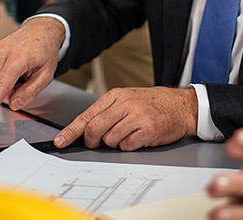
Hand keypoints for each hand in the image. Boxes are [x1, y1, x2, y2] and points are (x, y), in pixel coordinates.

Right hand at [0, 16, 64, 119]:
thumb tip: (14, 104)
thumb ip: (30, 92)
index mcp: (18, 58)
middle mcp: (1, 52)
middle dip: (7, 93)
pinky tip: (5, 73)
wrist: (39, 31)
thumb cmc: (43, 52)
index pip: (2, 85)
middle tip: (22, 82)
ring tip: (15, 76)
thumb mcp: (46, 75)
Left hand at [53, 87, 198, 150]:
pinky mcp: (147, 129)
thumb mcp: (128, 100)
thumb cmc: (153, 104)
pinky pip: (127, 146)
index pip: (87, 115)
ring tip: (128, 134)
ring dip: (115, 143)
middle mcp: (125, 104)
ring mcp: (137, 116)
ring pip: (110, 140)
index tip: (61, 141)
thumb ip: (107, 113)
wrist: (182, 106)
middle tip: (99, 143)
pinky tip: (138, 137)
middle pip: (95, 129)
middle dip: (93, 141)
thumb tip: (85, 131)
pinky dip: (129, 146)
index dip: (71, 131)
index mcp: (116, 96)